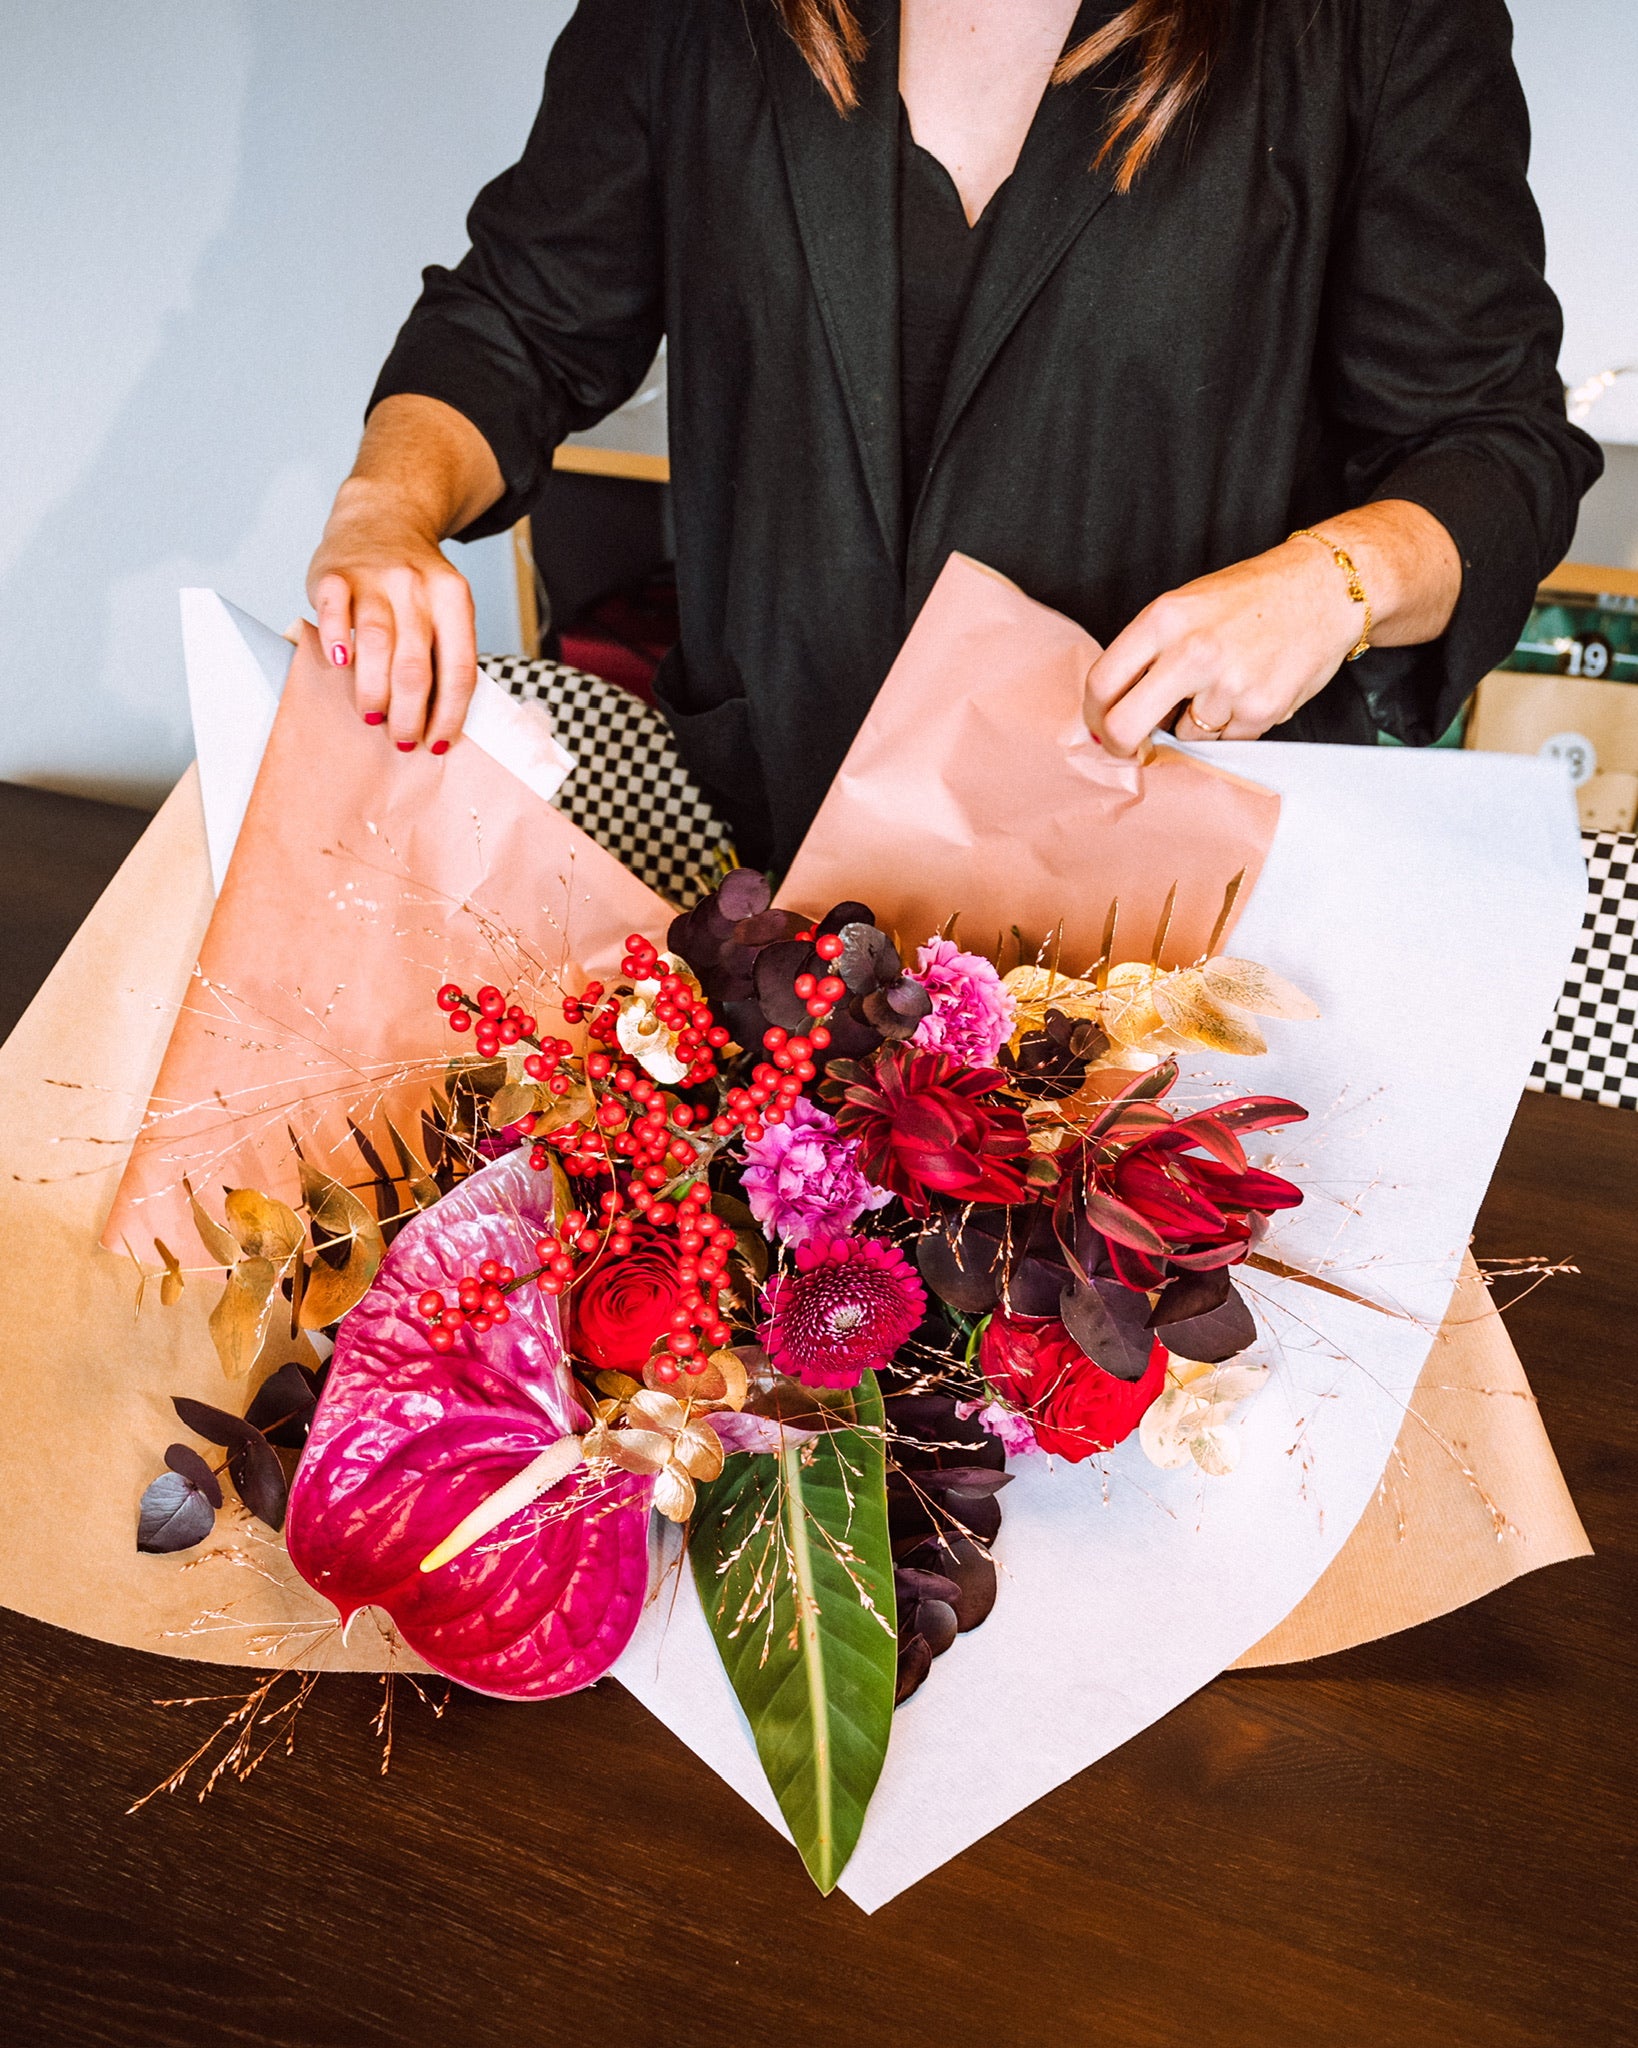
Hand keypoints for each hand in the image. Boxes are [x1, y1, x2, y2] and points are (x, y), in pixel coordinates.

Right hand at [305, 395, 503, 751]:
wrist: (382, 517)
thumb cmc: (414, 582)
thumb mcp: (445, 606)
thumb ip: (444, 652)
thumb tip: (438, 722)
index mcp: (454, 600)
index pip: (458, 669)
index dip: (449, 714)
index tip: (438, 743)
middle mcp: (418, 587)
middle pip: (415, 666)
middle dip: (409, 714)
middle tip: (401, 740)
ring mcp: (376, 577)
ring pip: (377, 644)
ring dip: (374, 691)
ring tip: (372, 716)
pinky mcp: (336, 572)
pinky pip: (335, 609)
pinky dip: (336, 638)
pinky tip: (340, 663)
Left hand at [1082, 502, 1462, 756]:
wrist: (1326, 588)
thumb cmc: (1253, 597)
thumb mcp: (1187, 605)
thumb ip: (1148, 651)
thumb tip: (1113, 707)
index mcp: (1164, 619)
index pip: (1101, 683)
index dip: (1093, 714)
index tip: (1100, 725)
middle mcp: (1191, 651)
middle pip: (1125, 727)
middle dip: (1122, 746)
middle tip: (1130, 747)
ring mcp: (1227, 684)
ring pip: (1183, 737)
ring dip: (1194, 726)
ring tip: (1223, 687)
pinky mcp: (1259, 710)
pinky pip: (1225, 742)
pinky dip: (1231, 728)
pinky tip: (1249, 692)